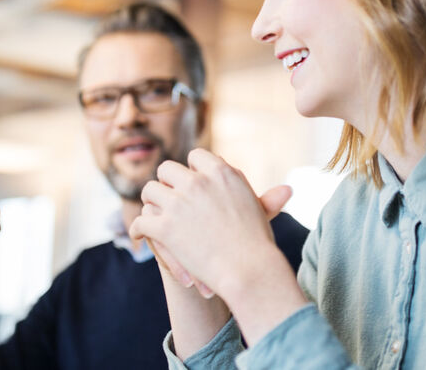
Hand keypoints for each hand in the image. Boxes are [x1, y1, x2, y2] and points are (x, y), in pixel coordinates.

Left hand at [130, 149, 292, 297]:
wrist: (248, 270)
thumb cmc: (259, 245)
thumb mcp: (261, 214)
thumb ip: (267, 199)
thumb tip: (288, 189)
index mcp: (221, 172)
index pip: (196, 156)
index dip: (191, 169)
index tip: (189, 181)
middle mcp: (197, 181)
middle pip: (167, 169)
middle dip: (166, 182)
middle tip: (166, 197)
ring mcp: (178, 203)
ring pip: (150, 190)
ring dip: (149, 202)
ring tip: (151, 213)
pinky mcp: (164, 226)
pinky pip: (141, 220)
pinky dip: (137, 229)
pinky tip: (139, 235)